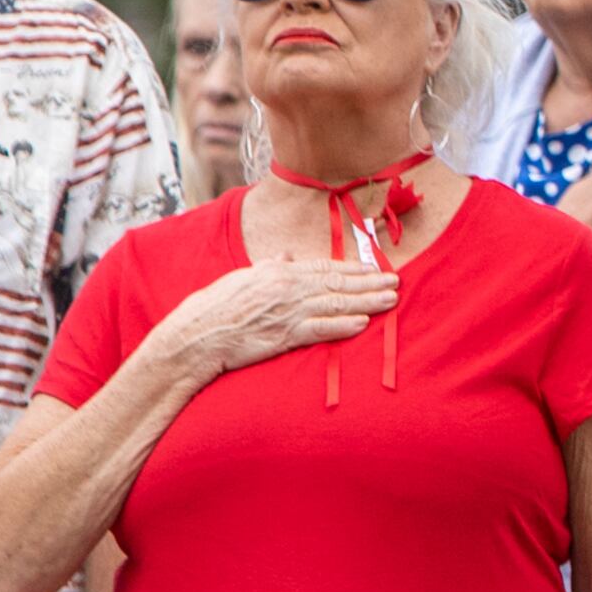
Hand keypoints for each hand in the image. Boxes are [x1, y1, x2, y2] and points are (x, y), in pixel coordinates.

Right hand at [144, 259, 397, 379]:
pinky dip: (343, 326)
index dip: (353, 269)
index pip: (324, 267)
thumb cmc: (215, 308)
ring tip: (391, 300)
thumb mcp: (242, 278)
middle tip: (396, 282)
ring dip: (366, 302)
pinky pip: (320, 330)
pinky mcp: (283, 336)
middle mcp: (287, 288)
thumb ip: (268, 266)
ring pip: (335, 305)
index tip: (375, 268)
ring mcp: (287, 312)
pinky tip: (364, 324)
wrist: (196, 336)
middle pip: (337, 284)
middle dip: (369, 283)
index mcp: (278, 271)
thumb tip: (284, 256)